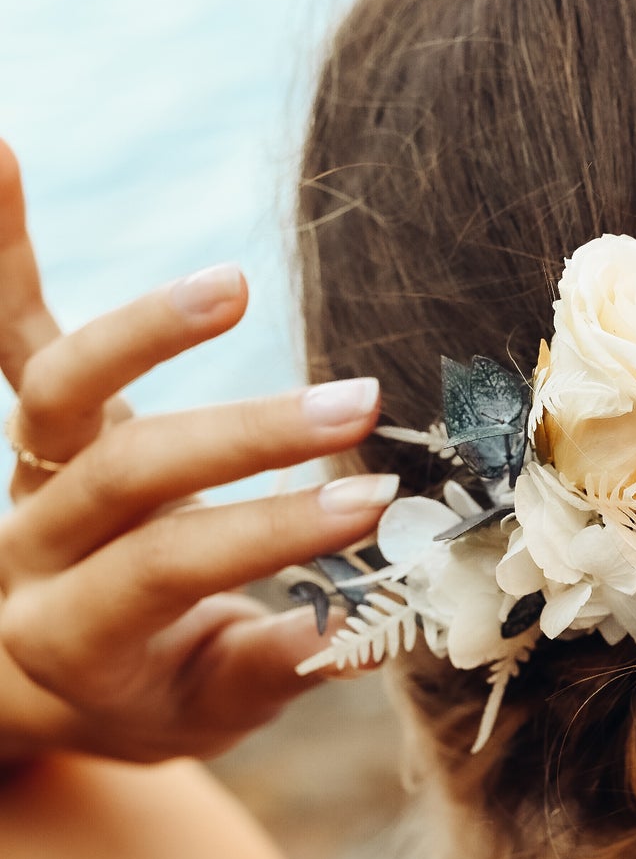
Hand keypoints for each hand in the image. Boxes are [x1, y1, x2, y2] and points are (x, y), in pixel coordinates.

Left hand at [0, 143, 395, 764]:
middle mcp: (31, 547)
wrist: (49, 674)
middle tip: (360, 404)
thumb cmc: (155, 693)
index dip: (270, 531)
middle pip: (130, 472)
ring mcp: (25, 471)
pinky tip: (1, 145)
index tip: (374, 504)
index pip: (171, 566)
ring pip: (59, 387)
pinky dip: (3, 240)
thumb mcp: (211, 713)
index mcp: (75, 634)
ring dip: (144, 330)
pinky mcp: (34, 416)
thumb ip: (272, 670)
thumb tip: (363, 633)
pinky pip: (11, 324)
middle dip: (248, 436)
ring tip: (233, 287)